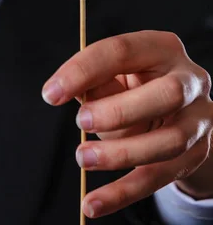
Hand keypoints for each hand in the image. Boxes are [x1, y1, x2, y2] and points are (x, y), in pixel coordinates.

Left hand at [42, 30, 212, 218]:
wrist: (179, 109)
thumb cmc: (137, 84)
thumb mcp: (117, 73)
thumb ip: (95, 79)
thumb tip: (65, 90)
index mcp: (162, 47)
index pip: (123, 50)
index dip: (84, 70)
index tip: (51, 93)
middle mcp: (189, 78)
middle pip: (167, 93)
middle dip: (120, 110)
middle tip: (81, 120)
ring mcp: (199, 118)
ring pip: (169, 141)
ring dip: (121, 153)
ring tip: (83, 158)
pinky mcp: (197, 153)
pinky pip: (160, 177)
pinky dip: (123, 193)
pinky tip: (93, 203)